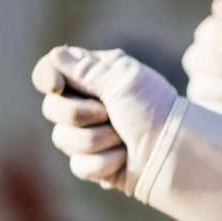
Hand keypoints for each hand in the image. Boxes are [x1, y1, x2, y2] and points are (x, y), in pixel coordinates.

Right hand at [32, 46, 178, 195]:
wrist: (174, 150)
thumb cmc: (153, 109)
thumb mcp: (122, 79)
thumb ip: (85, 68)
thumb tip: (55, 54)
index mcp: (94, 76)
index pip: (51, 71)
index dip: (47, 77)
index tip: (56, 86)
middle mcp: (86, 103)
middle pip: (51, 108)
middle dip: (80, 114)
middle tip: (109, 114)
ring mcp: (88, 135)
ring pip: (62, 139)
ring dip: (97, 140)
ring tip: (123, 138)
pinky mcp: (93, 164)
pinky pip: (79, 165)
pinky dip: (105, 163)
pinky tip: (124, 159)